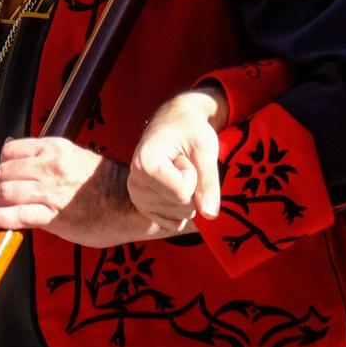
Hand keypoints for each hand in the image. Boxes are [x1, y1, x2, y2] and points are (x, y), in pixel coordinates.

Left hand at [0, 136, 173, 246]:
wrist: (132, 207)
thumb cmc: (107, 185)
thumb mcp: (75, 157)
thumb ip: (44, 154)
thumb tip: (11, 146)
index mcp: (56, 148)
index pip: (10, 150)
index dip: (2, 165)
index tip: (3, 175)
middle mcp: (50, 166)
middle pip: (4, 172)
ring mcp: (51, 191)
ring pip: (5, 192)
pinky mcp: (53, 216)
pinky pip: (14, 215)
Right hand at [126, 87, 227, 230]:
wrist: (175, 122)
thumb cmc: (190, 129)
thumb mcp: (205, 149)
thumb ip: (209, 182)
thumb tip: (210, 215)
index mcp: (144, 164)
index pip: (183, 193)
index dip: (193, 175)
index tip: (182, 156)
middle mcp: (135, 184)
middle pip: (182, 207)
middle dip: (192, 186)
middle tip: (180, 162)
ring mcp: (137, 198)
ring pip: (180, 216)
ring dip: (188, 195)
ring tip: (176, 171)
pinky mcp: (144, 207)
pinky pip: (174, 223)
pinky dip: (182, 208)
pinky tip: (174, 186)